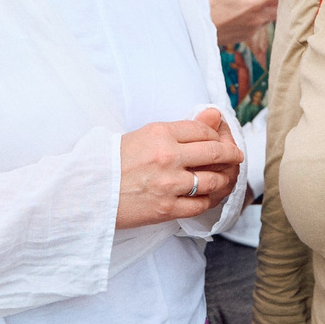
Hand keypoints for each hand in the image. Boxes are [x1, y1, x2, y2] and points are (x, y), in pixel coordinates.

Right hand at [114, 108, 242, 227]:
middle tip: (236, 157)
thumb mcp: (143, 136)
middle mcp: (168, 156)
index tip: (221, 140)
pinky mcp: (167, 209)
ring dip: (224, 179)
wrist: (88, 192)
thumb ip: (181, 129)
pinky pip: (201, 204)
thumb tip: (214, 115)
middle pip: (215, 153)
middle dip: (232, 155)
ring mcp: (169, 184)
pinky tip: (209, 196)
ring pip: (213, 180)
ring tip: (225, 178)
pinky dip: (210, 200)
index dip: (216, 135)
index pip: (202, 130)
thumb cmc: (111, 162)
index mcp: (160, 133)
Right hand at [207, 0, 283, 46]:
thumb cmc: (208, 4)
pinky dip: (257, 17)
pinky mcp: (245, 36)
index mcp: (254, 3)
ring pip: (269, 17)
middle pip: (279, 7)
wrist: (195, 29)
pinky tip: (243, 12)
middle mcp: (257, 18)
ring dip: (267, 8)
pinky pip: (258, 25)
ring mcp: (252, 29)